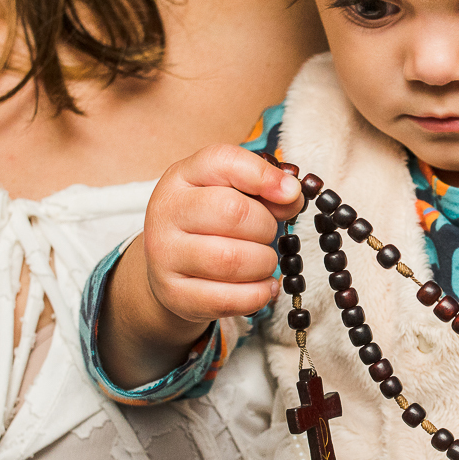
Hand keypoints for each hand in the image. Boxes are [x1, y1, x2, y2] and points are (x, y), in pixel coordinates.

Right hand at [142, 144, 303, 323]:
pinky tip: (263, 286)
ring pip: (232, 260)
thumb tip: (292, 197)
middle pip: (233, 212)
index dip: (264, 175)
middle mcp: (167, 212)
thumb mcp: (231, 193)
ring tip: (262, 260)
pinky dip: (259, 293)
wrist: (170, 268)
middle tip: (267, 234)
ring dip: (264, 262)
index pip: (222, 161)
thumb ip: (264, 189)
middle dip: (266, 226)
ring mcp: (165, 255)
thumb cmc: (209, 223)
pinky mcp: (175, 294)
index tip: (292, 193)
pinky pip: (229, 298)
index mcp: (182, 177)